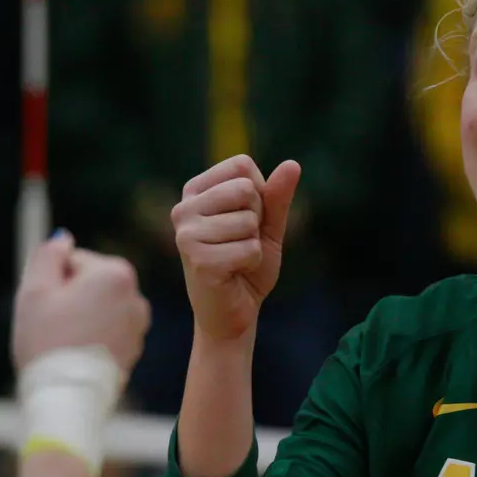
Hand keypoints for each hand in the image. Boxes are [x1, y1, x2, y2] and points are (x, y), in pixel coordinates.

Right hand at [11, 231, 150, 372]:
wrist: (67, 397)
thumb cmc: (47, 342)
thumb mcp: (35, 290)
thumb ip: (48, 255)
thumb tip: (62, 238)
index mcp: (115, 273)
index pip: (73, 261)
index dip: (52, 282)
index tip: (48, 307)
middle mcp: (135, 295)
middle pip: (89, 282)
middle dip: (68, 298)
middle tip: (54, 326)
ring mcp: (139, 324)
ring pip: (97, 307)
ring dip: (80, 317)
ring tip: (65, 342)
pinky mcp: (135, 348)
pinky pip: (107, 331)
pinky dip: (92, 337)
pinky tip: (78, 355)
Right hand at [173, 155, 300, 342]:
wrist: (233, 312)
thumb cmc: (247, 264)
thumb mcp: (268, 225)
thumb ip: (277, 195)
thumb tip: (293, 164)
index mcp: (195, 191)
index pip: (242, 164)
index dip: (259, 192)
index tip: (245, 220)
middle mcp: (184, 208)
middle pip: (245, 188)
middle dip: (257, 218)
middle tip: (241, 241)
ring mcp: (186, 234)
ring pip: (248, 220)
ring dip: (254, 244)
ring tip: (235, 259)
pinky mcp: (198, 260)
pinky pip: (249, 249)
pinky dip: (252, 262)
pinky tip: (233, 273)